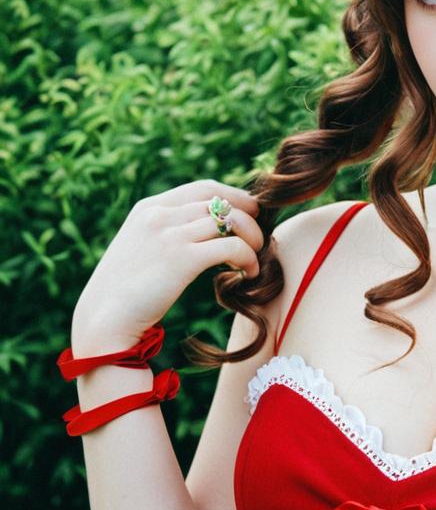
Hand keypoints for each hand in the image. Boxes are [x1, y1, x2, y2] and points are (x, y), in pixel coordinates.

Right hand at [71, 179, 262, 347]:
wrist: (102, 320)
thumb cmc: (124, 292)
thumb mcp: (140, 248)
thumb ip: (166, 232)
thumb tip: (206, 229)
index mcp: (149, 208)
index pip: (204, 188)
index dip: (235, 197)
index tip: (251, 213)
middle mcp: (160, 215)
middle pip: (223, 202)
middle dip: (249, 218)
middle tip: (260, 238)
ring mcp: (170, 234)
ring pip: (233, 221)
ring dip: (253, 240)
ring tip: (254, 260)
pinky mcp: (183, 258)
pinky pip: (233, 247)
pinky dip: (249, 259)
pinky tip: (248, 274)